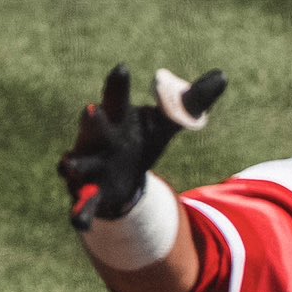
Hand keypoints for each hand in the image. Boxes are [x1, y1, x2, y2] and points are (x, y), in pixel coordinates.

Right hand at [58, 64, 227, 230]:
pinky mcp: (91, 193)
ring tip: (68, 165)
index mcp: (117, 118)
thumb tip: (223, 75)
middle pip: (94, 128)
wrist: (121, 177)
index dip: (119, 84)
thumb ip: (191, 102)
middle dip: (92, 120)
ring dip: (74, 165)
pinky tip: (79, 223)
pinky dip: (80, 213)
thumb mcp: (167, 123)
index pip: (117, 97)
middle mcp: (99, 139)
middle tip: (91, 109)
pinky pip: (83, 205)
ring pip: (80, 164)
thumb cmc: (140, 139)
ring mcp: (91, 166)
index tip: (123, 68)